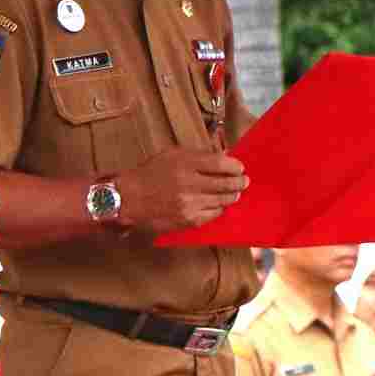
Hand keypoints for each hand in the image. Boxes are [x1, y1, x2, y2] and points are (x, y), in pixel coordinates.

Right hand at [117, 147, 249, 231]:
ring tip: (235, 192)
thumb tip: (223, 156)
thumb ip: (198, 155)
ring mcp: (190, 204)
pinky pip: (214, 214)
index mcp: (186, 163)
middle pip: (227, 183)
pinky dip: (219, 208)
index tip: (240, 167)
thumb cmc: (151, 173)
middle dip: (240, 182)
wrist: (130, 198)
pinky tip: (219, 204)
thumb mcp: (172, 154)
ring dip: (232, 196)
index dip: (235, 166)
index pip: (222, 163)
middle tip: (244, 181)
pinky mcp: (189, 220)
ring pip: (223, 200)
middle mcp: (190, 184)